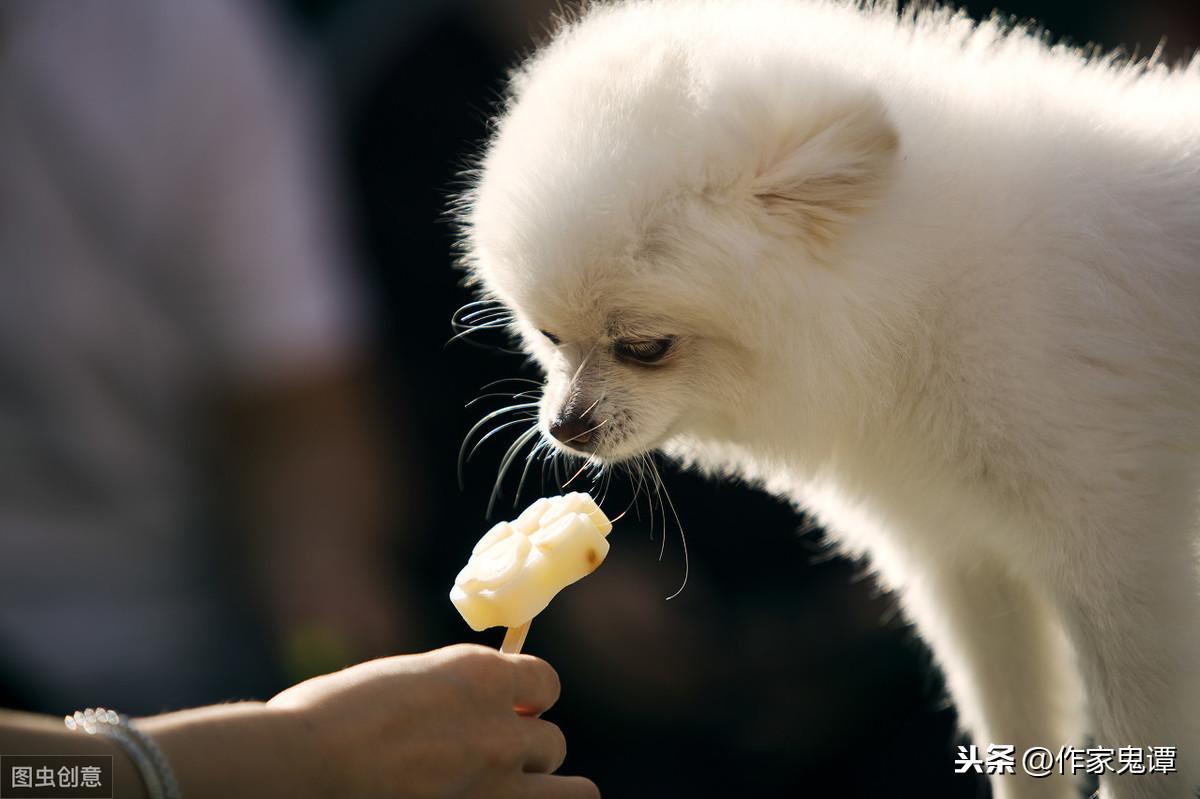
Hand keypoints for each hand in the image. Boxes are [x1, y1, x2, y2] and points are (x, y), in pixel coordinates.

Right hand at [268, 644, 599, 798]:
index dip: (529, 700)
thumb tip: (467, 709)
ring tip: (509, 796)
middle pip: (553, 745)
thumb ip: (450, 694)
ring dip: (543, 793)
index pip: (547, 683)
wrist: (300, 766)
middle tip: (489, 765)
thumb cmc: (326, 720)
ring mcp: (497, 785)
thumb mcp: (402, 682)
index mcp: (480, 676)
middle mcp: (501, 729)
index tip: (508, 712)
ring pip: (574, 794)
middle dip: (526, 755)